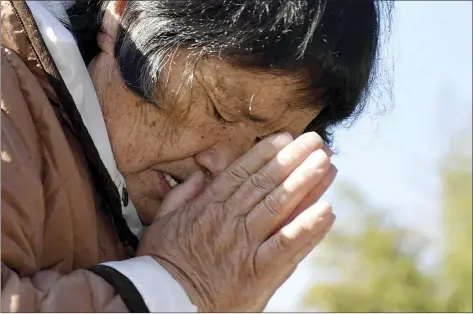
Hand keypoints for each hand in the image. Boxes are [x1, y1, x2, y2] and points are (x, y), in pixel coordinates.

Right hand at [137, 132, 336, 311]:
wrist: (164, 303)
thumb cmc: (163, 263)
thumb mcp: (162, 222)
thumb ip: (181, 195)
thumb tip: (199, 176)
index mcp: (208, 206)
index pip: (242, 173)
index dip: (266, 153)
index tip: (286, 138)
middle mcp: (229, 220)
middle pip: (266, 184)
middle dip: (293, 160)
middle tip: (316, 142)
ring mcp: (245, 245)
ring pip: (278, 207)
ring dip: (305, 183)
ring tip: (326, 163)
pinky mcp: (258, 272)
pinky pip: (286, 245)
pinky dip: (307, 227)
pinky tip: (326, 210)